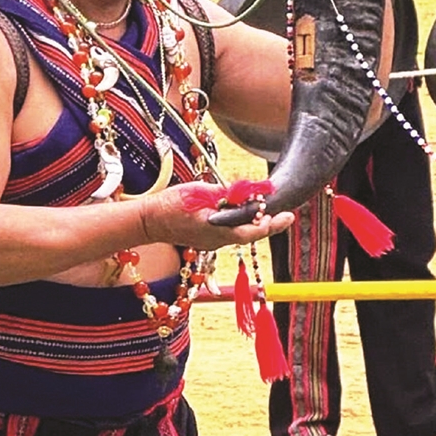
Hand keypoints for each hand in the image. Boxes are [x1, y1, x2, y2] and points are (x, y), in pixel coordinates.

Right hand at [136, 185, 293, 250]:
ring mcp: (211, 244)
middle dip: (268, 224)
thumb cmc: (170, 204)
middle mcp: (216, 241)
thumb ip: (224, 194)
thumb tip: (245, 193)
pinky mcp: (207, 241)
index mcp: (215, 229)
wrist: (148, 222)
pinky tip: (244, 213)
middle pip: (249, 235)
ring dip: (253, 223)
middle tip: (287, 216)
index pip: (250, 232)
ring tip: (267, 209)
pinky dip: (239, 224)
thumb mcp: (199, 192)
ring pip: (240, 234)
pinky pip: (229, 233)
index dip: (270, 225)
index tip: (286, 216)